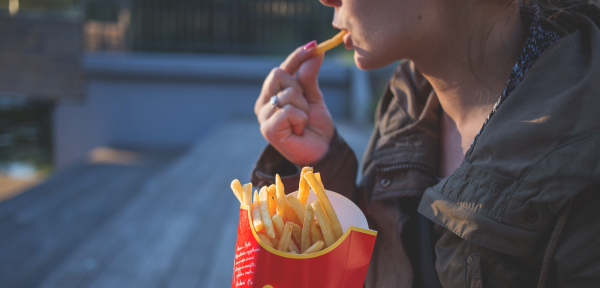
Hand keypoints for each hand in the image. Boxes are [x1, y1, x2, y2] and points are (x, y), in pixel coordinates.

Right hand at [255, 43, 334, 166]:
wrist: (322, 151)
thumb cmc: (315, 126)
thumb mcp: (314, 96)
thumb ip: (309, 76)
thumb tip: (315, 51)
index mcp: (271, 94)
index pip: (281, 68)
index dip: (296, 56)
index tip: (314, 45)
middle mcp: (263, 103)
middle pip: (278, 74)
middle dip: (299, 88)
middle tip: (305, 107)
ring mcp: (263, 117)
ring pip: (287, 93)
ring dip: (303, 107)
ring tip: (302, 122)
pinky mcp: (267, 130)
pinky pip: (288, 111)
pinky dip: (300, 119)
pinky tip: (298, 130)